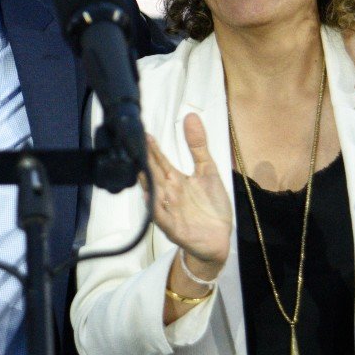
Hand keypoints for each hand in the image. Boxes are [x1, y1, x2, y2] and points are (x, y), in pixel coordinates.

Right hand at [144, 113, 231, 273]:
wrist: (219, 239)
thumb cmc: (211, 206)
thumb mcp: (208, 171)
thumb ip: (198, 146)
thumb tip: (191, 116)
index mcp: (175, 179)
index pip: (160, 160)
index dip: (152, 148)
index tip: (143, 132)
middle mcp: (168, 193)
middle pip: (153, 174)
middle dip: (144, 160)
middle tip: (134, 144)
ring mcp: (169, 210)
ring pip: (153, 193)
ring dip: (147, 182)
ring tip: (140, 167)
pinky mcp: (173, 227)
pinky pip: (161, 217)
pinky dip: (155, 208)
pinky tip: (151, 197)